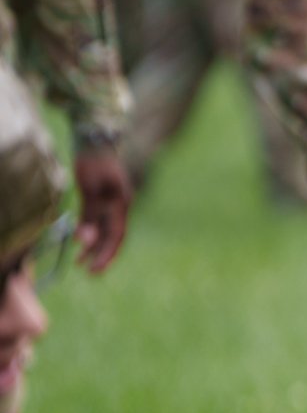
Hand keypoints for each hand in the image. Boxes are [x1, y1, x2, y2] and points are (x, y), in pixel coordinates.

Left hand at [71, 148, 129, 273]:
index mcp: (121, 204)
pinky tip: (80, 241)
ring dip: (94, 246)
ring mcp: (111, 202)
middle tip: (88, 272)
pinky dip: (90, 232)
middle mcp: (119, 206)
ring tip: (80, 262)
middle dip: (101, 255)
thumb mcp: (91, 189)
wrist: (96, 140)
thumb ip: (90, 215)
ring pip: (105, 230)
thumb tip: (85, 241)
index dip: (106, 254)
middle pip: (112, 236)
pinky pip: (97, 220)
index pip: (116, 235)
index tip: (95, 269)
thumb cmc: (95, 162)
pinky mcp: (101, 198)